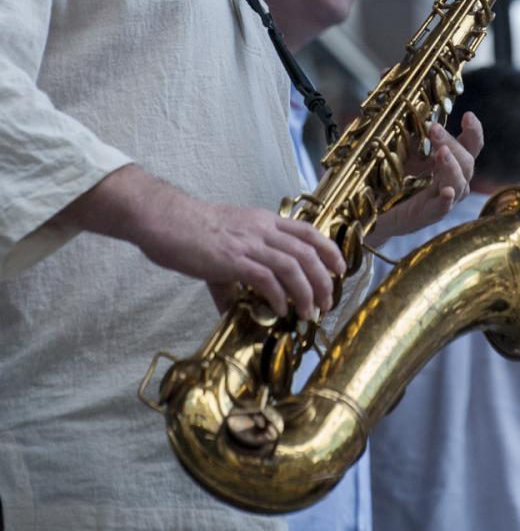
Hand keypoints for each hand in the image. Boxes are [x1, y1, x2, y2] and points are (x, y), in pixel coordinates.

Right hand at [143, 201, 345, 321]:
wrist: (168, 220)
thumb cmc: (192, 231)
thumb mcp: (226, 243)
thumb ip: (236, 274)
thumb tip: (234, 307)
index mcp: (264, 221)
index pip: (308, 231)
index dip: (329, 250)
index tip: (339, 269)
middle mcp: (262, 229)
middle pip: (308, 252)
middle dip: (323, 280)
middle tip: (327, 303)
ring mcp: (249, 244)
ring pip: (293, 266)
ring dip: (306, 293)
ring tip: (309, 313)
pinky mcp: (233, 260)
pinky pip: (266, 279)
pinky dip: (279, 297)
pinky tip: (280, 311)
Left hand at [369, 111, 482, 245]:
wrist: (369, 211)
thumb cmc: (388, 178)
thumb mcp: (397, 148)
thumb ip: (403, 127)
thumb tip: (392, 84)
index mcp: (447, 163)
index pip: (470, 147)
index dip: (473, 132)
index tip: (467, 115)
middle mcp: (451, 181)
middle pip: (467, 163)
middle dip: (453, 143)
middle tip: (434, 128)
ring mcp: (440, 200)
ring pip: (459, 184)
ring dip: (451, 166)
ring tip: (441, 152)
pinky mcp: (425, 216)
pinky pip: (441, 209)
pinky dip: (445, 201)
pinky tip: (446, 192)